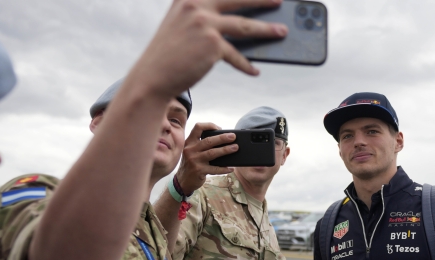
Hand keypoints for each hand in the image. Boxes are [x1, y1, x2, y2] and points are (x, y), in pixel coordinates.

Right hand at [126, 0, 287, 99]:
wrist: (152, 77)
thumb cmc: (168, 55)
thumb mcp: (181, 26)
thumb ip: (205, 18)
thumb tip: (240, 27)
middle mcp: (196, 5)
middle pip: (239, 0)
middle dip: (263, 0)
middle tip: (279, 1)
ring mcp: (205, 23)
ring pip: (245, 26)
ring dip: (267, 30)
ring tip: (281, 32)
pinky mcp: (212, 45)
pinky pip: (237, 55)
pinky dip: (246, 65)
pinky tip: (254, 71)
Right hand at [176, 122, 237, 193]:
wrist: (183, 180)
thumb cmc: (191, 163)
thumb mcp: (192, 151)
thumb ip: (202, 145)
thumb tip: (222, 139)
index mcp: (189, 142)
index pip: (198, 127)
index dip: (210, 125)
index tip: (220, 128)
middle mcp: (190, 150)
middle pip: (208, 141)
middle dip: (222, 138)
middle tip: (233, 137)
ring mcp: (194, 160)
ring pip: (212, 153)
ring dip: (225, 150)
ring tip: (235, 148)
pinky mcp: (199, 170)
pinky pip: (214, 169)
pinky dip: (224, 168)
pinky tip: (231, 168)